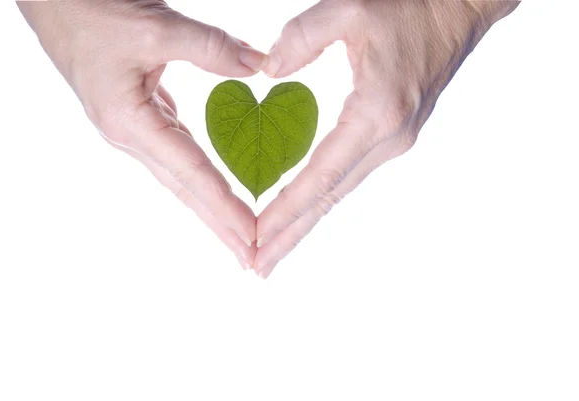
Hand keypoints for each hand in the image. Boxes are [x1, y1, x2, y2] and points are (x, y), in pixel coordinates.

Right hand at [18, 0, 268, 269]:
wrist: (56, 4)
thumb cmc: (92, 14)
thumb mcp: (155, 28)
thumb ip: (211, 48)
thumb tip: (259, 66)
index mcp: (130, 123)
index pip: (190, 173)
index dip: (223, 206)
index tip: (251, 236)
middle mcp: (131, 137)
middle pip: (184, 190)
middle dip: (219, 226)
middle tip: (251, 259)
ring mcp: (133, 131)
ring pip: (180, 178)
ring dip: (210, 208)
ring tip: (237, 236)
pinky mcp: (140, 119)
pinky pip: (177, 156)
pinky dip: (200, 178)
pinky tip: (213, 192)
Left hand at [254, 0, 519, 277]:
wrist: (456, 9)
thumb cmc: (408, 6)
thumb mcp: (349, 8)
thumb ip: (302, 37)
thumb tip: (267, 72)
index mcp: (377, 114)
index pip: (321, 175)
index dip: (286, 209)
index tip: (257, 237)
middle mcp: (388, 140)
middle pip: (330, 198)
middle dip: (290, 235)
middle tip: (257, 266)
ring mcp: (393, 143)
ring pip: (339, 193)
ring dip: (304, 224)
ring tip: (272, 251)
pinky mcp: (391, 137)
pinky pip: (348, 177)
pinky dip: (321, 200)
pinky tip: (304, 213)